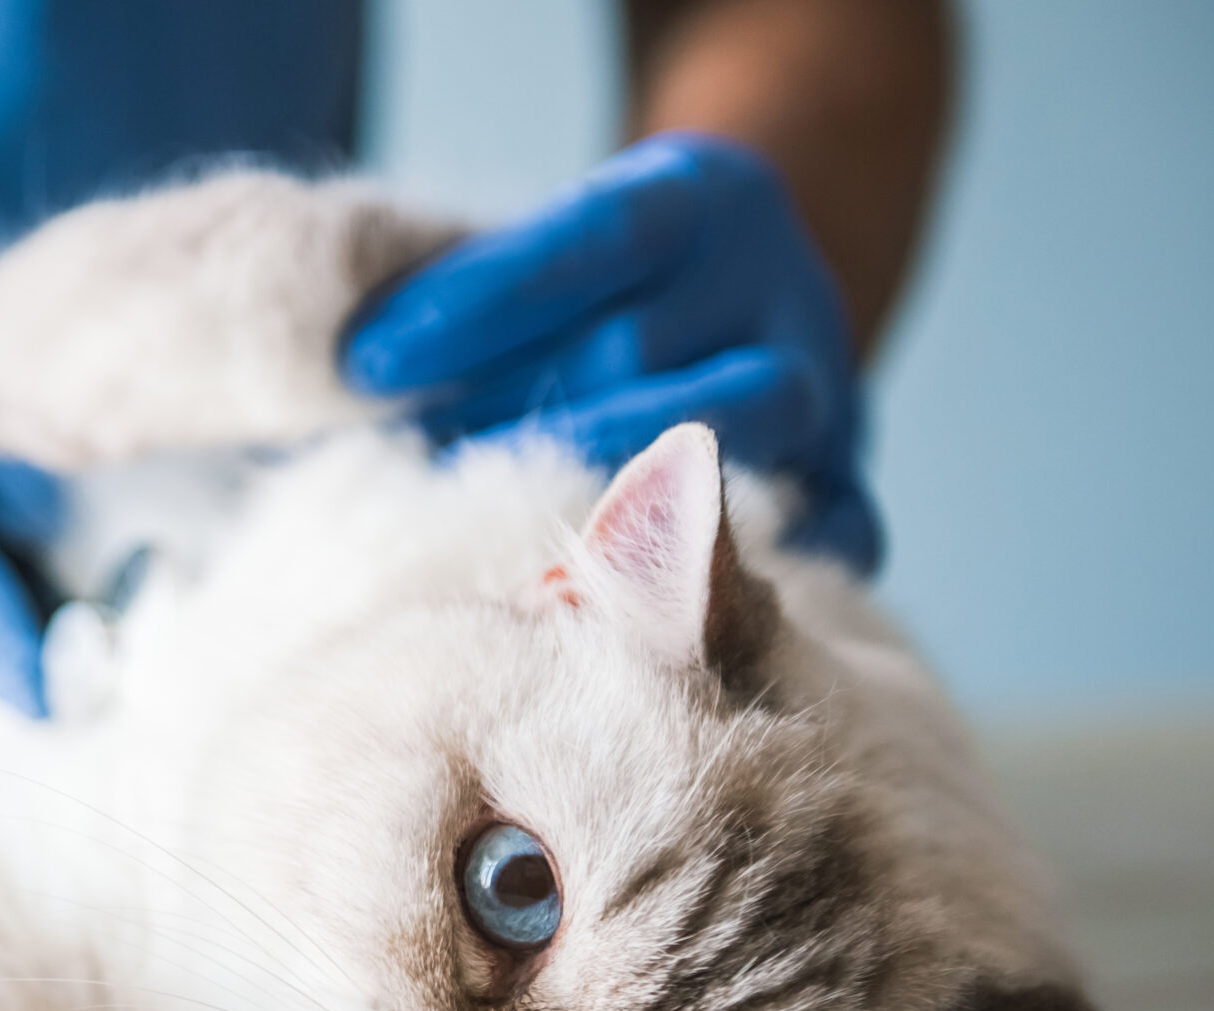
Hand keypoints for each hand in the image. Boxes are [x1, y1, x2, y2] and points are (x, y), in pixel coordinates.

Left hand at [343, 133, 878, 573]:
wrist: (753, 288)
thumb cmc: (602, 290)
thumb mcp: (558, 255)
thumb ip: (479, 308)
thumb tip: (362, 381)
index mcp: (701, 195)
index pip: (589, 236)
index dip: (477, 301)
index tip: (371, 363)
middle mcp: (774, 280)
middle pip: (634, 352)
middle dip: (505, 420)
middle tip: (409, 476)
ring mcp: (824, 382)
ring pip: (719, 436)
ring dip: (588, 496)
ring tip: (492, 540)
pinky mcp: (850, 476)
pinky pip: (829, 532)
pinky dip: (749, 575)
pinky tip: (647, 612)